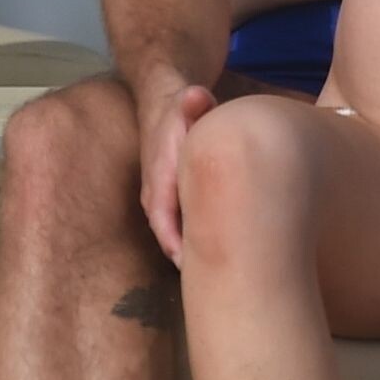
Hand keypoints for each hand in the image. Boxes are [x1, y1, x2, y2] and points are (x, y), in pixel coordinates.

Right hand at [139, 84, 217, 265]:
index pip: (163, 218)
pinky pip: (182, 229)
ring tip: (222, 279)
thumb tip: (196, 96)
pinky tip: (224, 257)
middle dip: (189, 260)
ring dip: (194, 256)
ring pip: (176, 236)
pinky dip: (198, 243)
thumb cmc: (179, 109)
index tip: (191, 265)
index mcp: (159, 177)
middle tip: (218, 282)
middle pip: (170, 236)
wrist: (163, 108)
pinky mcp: (173, 202)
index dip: (175, 243)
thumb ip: (192, 102)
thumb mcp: (186, 100)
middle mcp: (156, 195)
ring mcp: (163, 200)